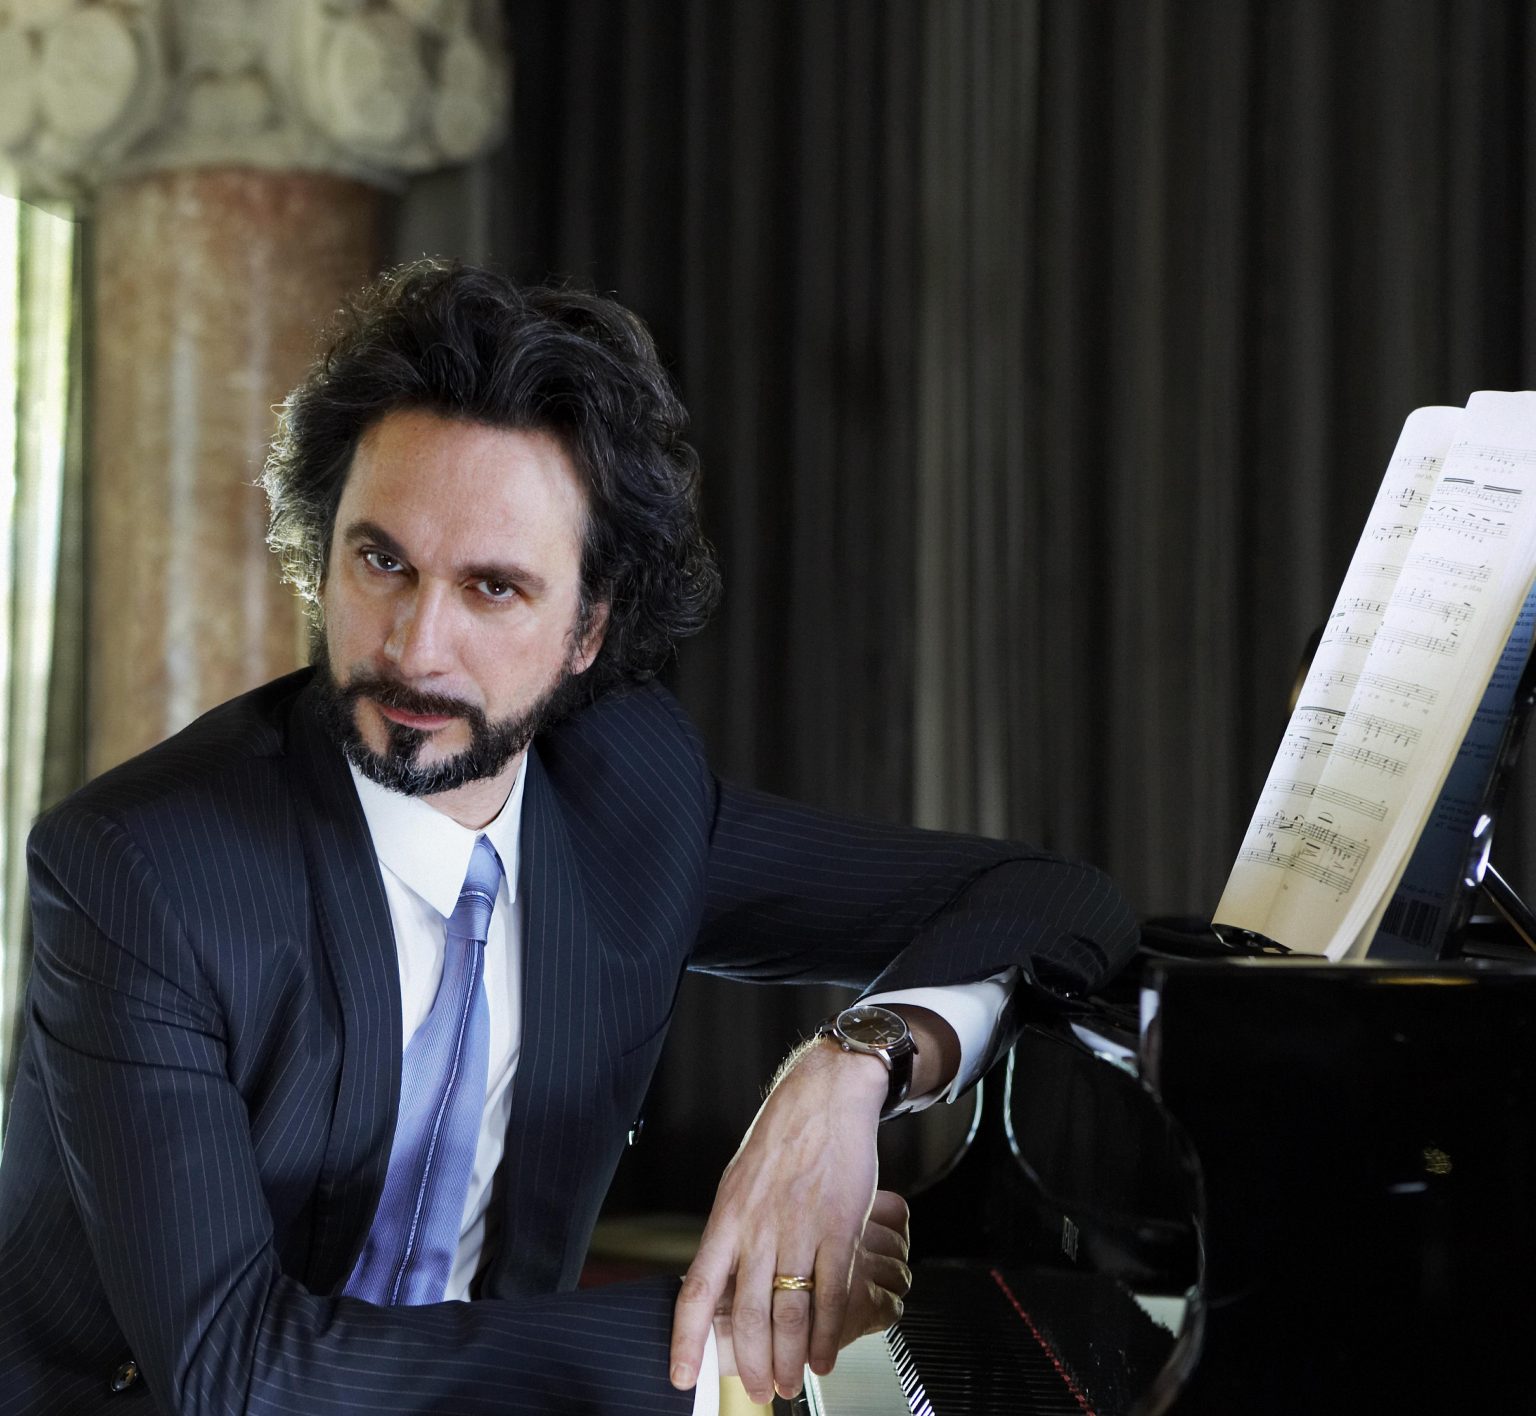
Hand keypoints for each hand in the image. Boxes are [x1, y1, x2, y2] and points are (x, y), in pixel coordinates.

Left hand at [669, 1039, 886, 1403]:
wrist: (825, 1097)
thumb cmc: (781, 1138)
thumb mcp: (739, 1181)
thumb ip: (733, 1232)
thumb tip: (721, 1280)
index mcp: (727, 1216)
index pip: (696, 1288)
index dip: (686, 1338)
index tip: (681, 1376)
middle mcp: (759, 1227)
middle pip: (746, 1313)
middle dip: (751, 1362)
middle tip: (760, 1390)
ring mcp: (800, 1230)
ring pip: (790, 1312)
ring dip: (790, 1357)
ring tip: (792, 1383)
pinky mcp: (839, 1228)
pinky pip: (832, 1294)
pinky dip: (829, 1334)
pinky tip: (826, 1355)